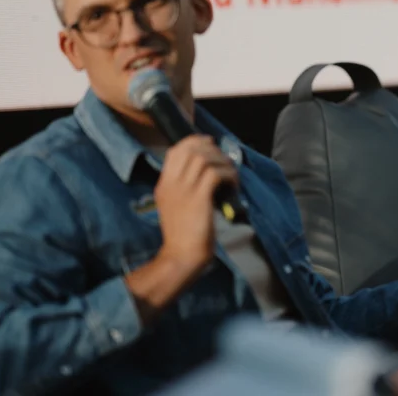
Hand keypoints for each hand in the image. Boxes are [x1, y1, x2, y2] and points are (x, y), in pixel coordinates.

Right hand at [154, 135, 237, 278]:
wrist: (181, 256)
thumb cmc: (182, 235)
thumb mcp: (174, 206)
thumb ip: (183, 188)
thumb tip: (205, 172)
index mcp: (164, 185)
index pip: (175, 151)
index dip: (195, 142)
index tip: (210, 144)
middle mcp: (172, 184)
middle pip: (190, 149)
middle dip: (212, 149)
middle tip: (224, 160)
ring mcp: (184, 190)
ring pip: (204, 158)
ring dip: (222, 162)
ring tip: (230, 173)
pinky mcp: (199, 198)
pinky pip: (216, 173)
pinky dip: (228, 175)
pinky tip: (233, 185)